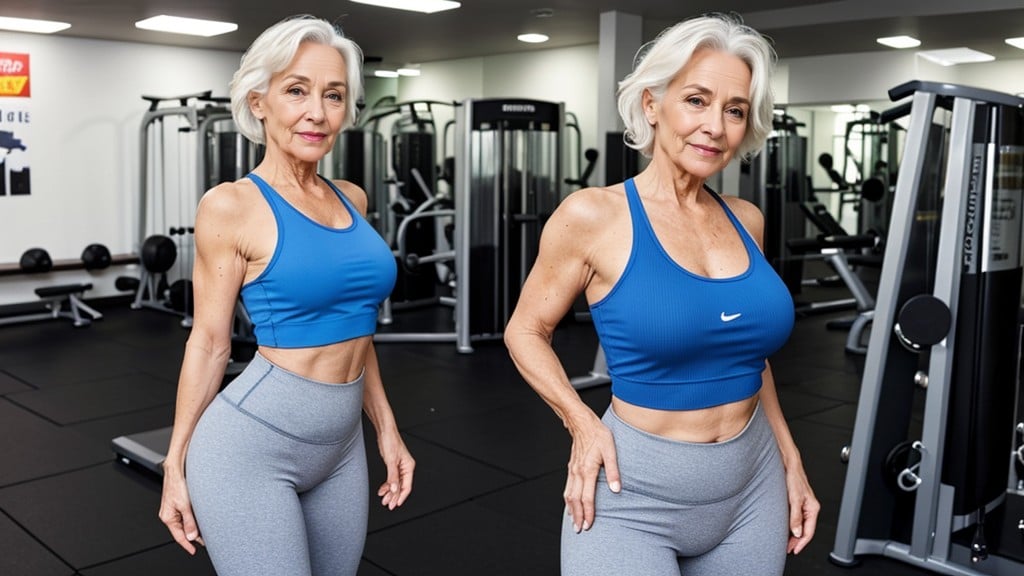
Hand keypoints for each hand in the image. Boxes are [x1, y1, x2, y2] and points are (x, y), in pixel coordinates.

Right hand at [158, 469, 204, 554]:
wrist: (176, 471)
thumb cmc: (177, 484)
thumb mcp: (185, 506)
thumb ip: (189, 522)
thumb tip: (191, 536)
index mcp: (167, 517)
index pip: (178, 536)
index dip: (187, 545)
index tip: (193, 550)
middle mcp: (169, 514)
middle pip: (181, 530)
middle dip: (192, 536)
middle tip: (203, 541)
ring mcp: (173, 509)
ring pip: (184, 523)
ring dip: (193, 527)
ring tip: (203, 532)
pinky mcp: (178, 504)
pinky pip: (185, 516)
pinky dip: (192, 520)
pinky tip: (199, 520)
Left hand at [376, 429, 414, 509]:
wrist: (384, 431)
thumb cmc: (390, 441)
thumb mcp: (391, 460)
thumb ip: (392, 476)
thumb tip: (394, 489)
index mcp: (409, 466)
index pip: (407, 486)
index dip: (401, 496)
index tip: (395, 504)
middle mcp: (406, 467)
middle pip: (401, 486)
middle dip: (394, 496)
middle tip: (387, 504)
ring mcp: (399, 467)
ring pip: (396, 484)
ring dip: (390, 492)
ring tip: (383, 499)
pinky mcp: (393, 465)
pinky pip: (391, 479)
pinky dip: (387, 485)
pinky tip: (382, 490)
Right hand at [564, 416, 619, 532]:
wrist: (582, 423)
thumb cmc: (598, 434)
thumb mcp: (610, 450)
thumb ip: (613, 471)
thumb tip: (617, 489)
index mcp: (587, 470)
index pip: (587, 497)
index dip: (588, 513)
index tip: (589, 525)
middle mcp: (577, 472)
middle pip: (575, 500)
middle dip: (577, 516)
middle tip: (579, 530)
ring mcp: (572, 470)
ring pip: (569, 495)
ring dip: (571, 510)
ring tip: (573, 522)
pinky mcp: (571, 468)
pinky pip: (567, 488)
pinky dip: (568, 500)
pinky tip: (570, 505)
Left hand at [784, 461, 818, 553]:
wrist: (788, 464)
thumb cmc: (793, 477)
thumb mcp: (794, 498)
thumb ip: (795, 516)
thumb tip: (796, 532)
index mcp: (812, 508)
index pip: (809, 531)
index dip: (801, 542)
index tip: (794, 550)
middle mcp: (809, 508)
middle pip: (804, 529)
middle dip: (797, 541)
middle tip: (788, 549)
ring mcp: (802, 505)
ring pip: (799, 524)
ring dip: (793, 534)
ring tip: (785, 542)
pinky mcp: (795, 502)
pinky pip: (795, 518)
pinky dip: (790, 526)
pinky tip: (784, 529)